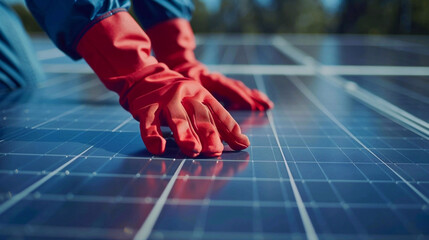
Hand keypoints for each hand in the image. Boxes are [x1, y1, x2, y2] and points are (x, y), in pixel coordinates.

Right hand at [131, 80, 249, 156]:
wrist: (144, 79)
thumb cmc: (179, 101)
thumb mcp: (199, 106)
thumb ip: (219, 125)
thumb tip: (244, 144)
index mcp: (201, 93)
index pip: (218, 112)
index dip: (229, 128)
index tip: (241, 144)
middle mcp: (185, 94)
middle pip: (199, 114)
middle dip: (208, 133)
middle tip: (215, 151)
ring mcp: (165, 99)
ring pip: (177, 118)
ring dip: (185, 135)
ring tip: (193, 151)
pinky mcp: (145, 107)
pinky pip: (148, 122)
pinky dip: (152, 135)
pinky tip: (158, 148)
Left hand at [147, 18, 273, 110]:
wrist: (183, 66)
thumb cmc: (182, 77)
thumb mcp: (183, 86)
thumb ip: (191, 96)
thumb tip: (194, 109)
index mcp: (211, 79)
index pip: (228, 88)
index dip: (239, 97)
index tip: (251, 105)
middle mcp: (220, 80)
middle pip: (240, 88)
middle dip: (254, 98)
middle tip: (267, 106)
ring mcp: (224, 82)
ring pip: (242, 89)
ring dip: (255, 97)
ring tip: (268, 105)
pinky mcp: (224, 86)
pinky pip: (240, 91)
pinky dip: (250, 97)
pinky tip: (259, 102)